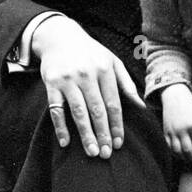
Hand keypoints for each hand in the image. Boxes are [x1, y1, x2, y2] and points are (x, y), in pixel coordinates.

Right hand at [33, 15, 145, 157]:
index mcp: (105, 70)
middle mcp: (87, 74)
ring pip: (78, 112)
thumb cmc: (90, 53)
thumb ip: (126, 83)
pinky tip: (65, 142)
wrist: (60, 36)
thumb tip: (140, 106)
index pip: (113, 103)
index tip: (119, 143)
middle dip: (103, 133)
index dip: (116, 125)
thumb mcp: (112, 61)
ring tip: (91, 152)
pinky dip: (60, 127)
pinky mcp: (51, 83)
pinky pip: (56, 109)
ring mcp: (68, 79)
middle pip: (97, 110)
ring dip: (85, 134)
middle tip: (106, 154)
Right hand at [159, 83, 191, 168]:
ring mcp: (172, 132)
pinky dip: (175, 154)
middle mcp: (181, 130)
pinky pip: (169, 147)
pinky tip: (181, 156)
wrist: (173, 95)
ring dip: (185, 159)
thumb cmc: (191, 105)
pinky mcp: (165, 132)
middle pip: (188, 151)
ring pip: (177, 151)